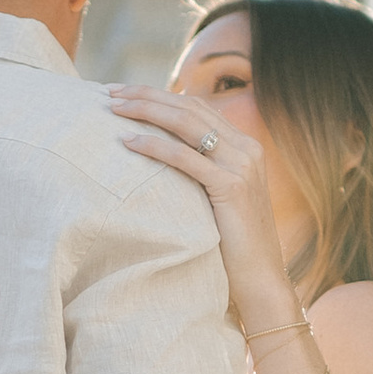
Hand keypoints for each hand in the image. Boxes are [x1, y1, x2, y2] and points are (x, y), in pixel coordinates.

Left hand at [108, 83, 297, 334]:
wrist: (262, 281)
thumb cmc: (233, 248)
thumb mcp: (218, 202)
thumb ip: (201, 176)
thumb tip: (162, 164)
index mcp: (245, 147)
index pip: (197, 108)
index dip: (160, 96)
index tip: (126, 93)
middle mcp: (247, 149)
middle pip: (190, 107)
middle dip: (147, 95)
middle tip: (111, 91)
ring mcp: (242, 166)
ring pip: (187, 124)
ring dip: (147, 111)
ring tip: (114, 107)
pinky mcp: (232, 187)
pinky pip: (186, 158)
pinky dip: (155, 146)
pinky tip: (129, 142)